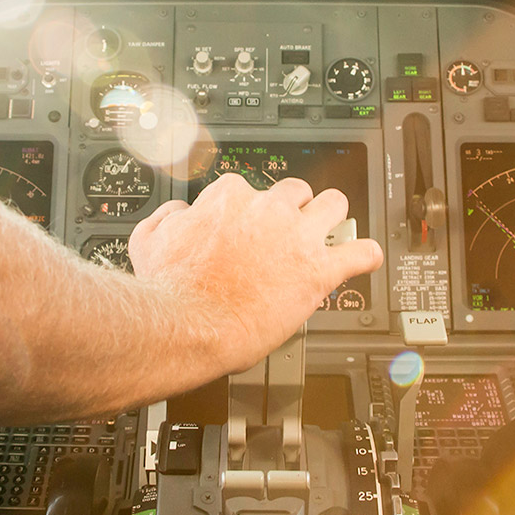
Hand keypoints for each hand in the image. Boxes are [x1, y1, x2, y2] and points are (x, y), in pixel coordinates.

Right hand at [128, 174, 383, 372]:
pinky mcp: (319, 270)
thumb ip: (166, 218)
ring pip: (334, 205)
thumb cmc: (168, 290)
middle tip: (288, 227)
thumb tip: (178, 213)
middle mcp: (267, 210)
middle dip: (293, 206)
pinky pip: (359, 253)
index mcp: (230, 199)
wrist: (188, 325)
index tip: (246, 225)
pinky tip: (365, 258)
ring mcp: (297, 237)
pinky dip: (365, 255)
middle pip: (295, 190)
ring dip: (332, 216)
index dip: (247, 210)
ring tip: (331, 230)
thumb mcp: (148, 240)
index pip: (246, 189)